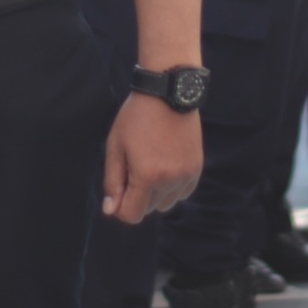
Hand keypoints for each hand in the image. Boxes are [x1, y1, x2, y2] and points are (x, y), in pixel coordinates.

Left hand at [100, 93, 201, 224]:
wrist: (167, 92)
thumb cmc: (136, 118)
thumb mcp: (115, 147)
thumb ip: (112, 181)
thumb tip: (111, 210)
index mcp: (146, 176)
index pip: (131, 215)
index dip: (120, 206)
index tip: (118, 188)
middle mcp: (169, 180)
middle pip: (148, 210)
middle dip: (137, 196)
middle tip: (134, 167)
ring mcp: (186, 175)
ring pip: (166, 204)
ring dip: (155, 194)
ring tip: (150, 165)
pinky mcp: (196, 168)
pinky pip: (182, 193)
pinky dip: (172, 187)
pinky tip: (165, 165)